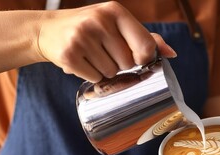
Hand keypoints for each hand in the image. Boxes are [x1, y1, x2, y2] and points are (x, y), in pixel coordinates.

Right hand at [37, 1, 175, 81]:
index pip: (145, 45)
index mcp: (115, 11)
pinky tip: (82, 62)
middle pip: (128, 63)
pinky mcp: (69, 55)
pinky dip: (91, 75)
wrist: (47, 30)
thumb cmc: (90, 28)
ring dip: (105, 70)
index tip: (135, 56)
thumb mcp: (116, 24)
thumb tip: (171, 53)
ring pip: (111, 72)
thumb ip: (144, 37)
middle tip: (105, 52)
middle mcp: (99, 21)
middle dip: (120, 64)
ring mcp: (82, 38)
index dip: (143, 57)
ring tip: (92, 56)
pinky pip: (95, 78)